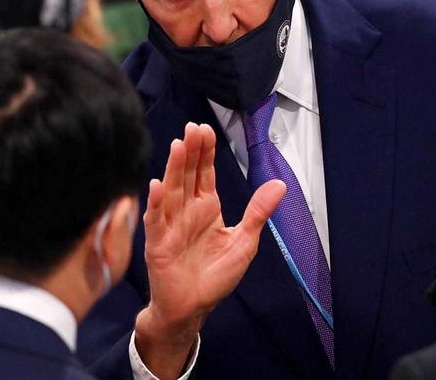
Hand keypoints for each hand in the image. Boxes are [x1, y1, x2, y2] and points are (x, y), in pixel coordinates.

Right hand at [134, 122, 285, 378]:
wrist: (193, 308)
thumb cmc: (215, 276)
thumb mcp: (244, 241)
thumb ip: (258, 212)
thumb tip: (280, 184)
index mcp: (206, 207)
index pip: (204, 173)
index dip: (204, 152)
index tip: (204, 129)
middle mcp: (186, 211)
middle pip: (187, 175)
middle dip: (190, 152)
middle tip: (192, 128)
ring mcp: (171, 226)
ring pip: (171, 192)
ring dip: (173, 170)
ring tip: (177, 146)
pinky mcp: (158, 245)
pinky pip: (156, 221)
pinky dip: (156, 204)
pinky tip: (156, 185)